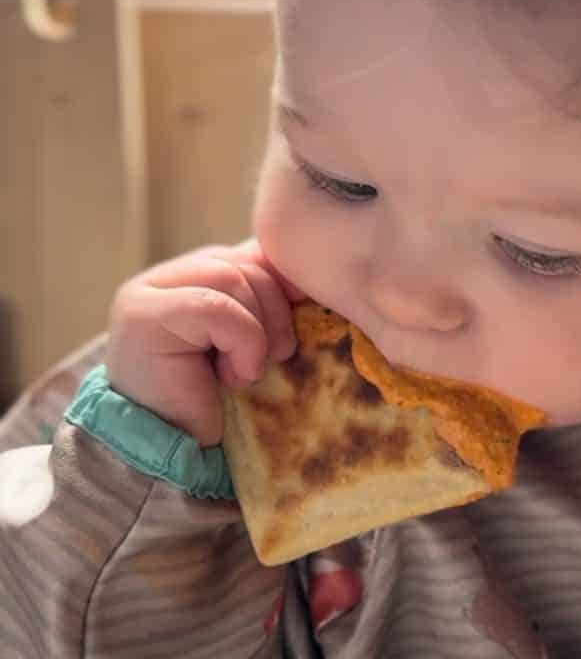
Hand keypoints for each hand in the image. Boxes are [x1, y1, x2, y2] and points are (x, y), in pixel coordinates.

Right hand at [106, 239, 304, 446]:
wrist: (174, 457)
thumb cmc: (221, 401)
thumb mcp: (255, 338)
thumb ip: (271, 298)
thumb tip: (308, 272)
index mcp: (198, 274)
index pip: (253, 254)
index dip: (286, 285)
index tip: (306, 318)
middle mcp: (169, 276)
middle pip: (246, 263)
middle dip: (276, 311)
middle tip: (275, 358)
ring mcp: (148, 291)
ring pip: (233, 278)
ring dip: (257, 331)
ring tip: (245, 372)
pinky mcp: (142, 313)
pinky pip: (216, 307)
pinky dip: (241, 341)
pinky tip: (233, 375)